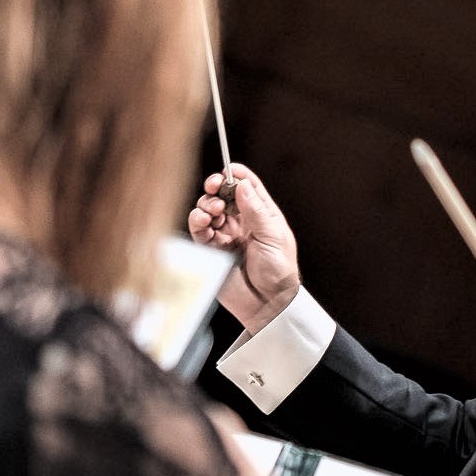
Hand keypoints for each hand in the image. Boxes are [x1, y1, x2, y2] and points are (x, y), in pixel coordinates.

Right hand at [188, 162, 300, 332]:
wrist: (268, 303)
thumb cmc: (278, 272)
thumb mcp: (272, 237)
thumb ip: (255, 211)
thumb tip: (242, 185)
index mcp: (261, 215)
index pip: (246, 187)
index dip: (236, 175)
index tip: (227, 171)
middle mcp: (241, 222)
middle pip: (223, 194)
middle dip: (215, 188)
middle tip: (214, 188)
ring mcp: (225, 235)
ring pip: (208, 209)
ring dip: (207, 204)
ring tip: (214, 212)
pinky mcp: (211, 250)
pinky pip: (199, 229)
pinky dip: (197, 221)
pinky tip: (203, 221)